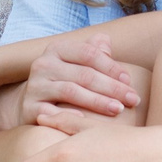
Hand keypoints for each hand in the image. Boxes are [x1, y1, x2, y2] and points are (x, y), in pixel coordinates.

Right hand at [15, 35, 137, 129]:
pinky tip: (86, 121)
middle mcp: (43, 64)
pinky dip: (69, 115)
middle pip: (83, 74)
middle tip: (133, 99)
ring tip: (119, 109)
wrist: (31, 104)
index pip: (89, 53)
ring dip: (98, 101)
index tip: (130, 81)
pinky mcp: (29, 108)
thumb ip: (94, 52)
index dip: (111, 66)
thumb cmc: (64, 82)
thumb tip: (107, 41)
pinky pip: (52, 112)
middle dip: (112, 87)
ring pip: (71, 91)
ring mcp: (35, 86)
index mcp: (57, 49)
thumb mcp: (76, 64)